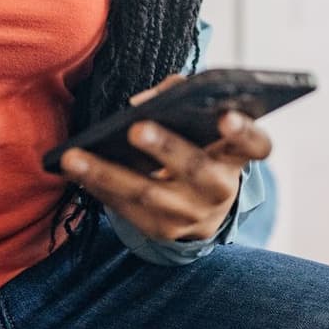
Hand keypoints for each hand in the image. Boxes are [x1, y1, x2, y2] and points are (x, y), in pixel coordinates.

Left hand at [60, 75, 274, 242]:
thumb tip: (142, 102)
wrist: (200, 210)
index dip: (245, 133)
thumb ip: (181, 98)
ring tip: (75, 156)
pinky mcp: (160, 230)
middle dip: (166, 147)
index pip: (256, 145)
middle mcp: (219, 188)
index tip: (227, 117)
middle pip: (197, 169)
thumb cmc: (198, 148)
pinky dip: (95, 186)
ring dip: (108, 173)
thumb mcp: (202, 126)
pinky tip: (71, 169)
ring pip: (148, 193)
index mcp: (236, 155)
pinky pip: (123, 207)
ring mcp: (189, 214)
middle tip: (137, 126)